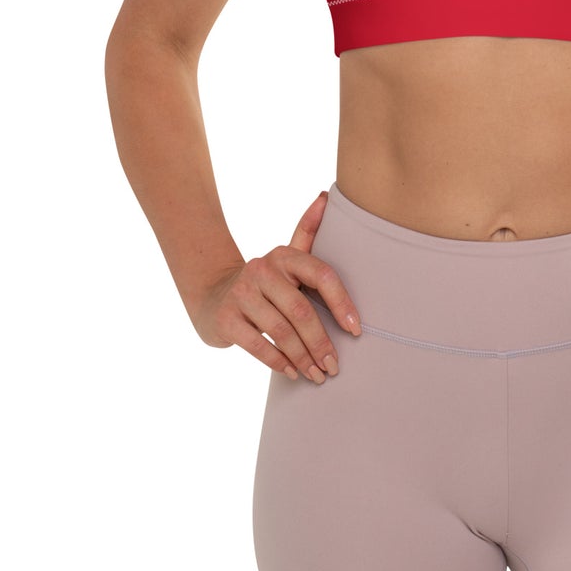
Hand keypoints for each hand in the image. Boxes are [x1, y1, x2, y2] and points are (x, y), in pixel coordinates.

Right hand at [189, 190, 361, 382]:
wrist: (214, 295)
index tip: (356, 329)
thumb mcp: (286, 256)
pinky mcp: (226, 318)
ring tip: (317, 375)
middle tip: (334, 366)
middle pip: (301, 310)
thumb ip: (308, 231)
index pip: (322, 275)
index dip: (342, 303)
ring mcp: (242, 294)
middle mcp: (262, 269)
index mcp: (284, 255)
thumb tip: (326, 196)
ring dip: (303, 357)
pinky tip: (292, 373)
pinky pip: (258, 345)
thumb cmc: (265, 282)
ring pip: (281, 331)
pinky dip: (278, 362)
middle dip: (322, 342)